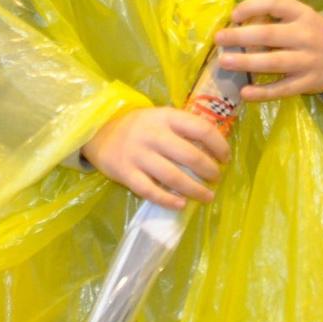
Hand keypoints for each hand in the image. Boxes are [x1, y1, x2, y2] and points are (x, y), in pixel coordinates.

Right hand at [81, 104, 230, 207]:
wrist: (97, 131)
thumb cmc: (138, 127)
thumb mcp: (159, 117)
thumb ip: (182, 128)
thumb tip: (215, 147)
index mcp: (165, 116)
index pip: (200, 128)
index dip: (218, 145)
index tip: (225, 158)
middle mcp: (152, 134)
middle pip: (190, 155)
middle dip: (210, 171)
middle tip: (216, 178)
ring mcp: (138, 154)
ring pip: (173, 177)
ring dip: (195, 190)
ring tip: (207, 196)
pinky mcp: (125, 172)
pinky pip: (151, 191)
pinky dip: (168, 200)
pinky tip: (181, 204)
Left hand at [214, 0, 322, 101]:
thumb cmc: (311, 32)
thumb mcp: (299, 17)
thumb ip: (273, 17)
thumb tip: (236, 22)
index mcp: (301, 14)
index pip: (275, 3)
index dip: (252, 6)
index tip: (234, 14)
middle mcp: (305, 36)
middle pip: (269, 35)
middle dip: (241, 36)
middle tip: (219, 39)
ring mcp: (307, 61)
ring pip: (273, 63)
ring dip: (247, 62)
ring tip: (224, 62)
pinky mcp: (307, 83)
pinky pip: (282, 89)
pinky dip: (263, 92)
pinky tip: (244, 92)